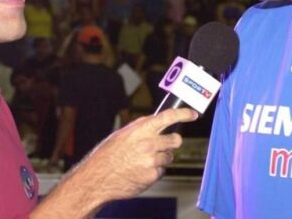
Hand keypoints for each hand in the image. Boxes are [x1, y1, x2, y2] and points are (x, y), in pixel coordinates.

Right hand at [75, 107, 198, 200]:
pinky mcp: (152, 175)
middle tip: (164, 144)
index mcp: (141, 130)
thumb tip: (157, 121)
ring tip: (142, 160)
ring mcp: (152, 160)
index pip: (168, 117)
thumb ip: (142, 127)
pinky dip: (154, 170)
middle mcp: (149, 144)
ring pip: (169, 156)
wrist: (98, 177)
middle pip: (176, 140)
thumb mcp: (123, 134)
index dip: (184, 114)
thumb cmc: (108, 154)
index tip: (192, 114)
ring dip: (160, 157)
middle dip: (172, 141)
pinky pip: (161, 170)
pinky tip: (140, 170)